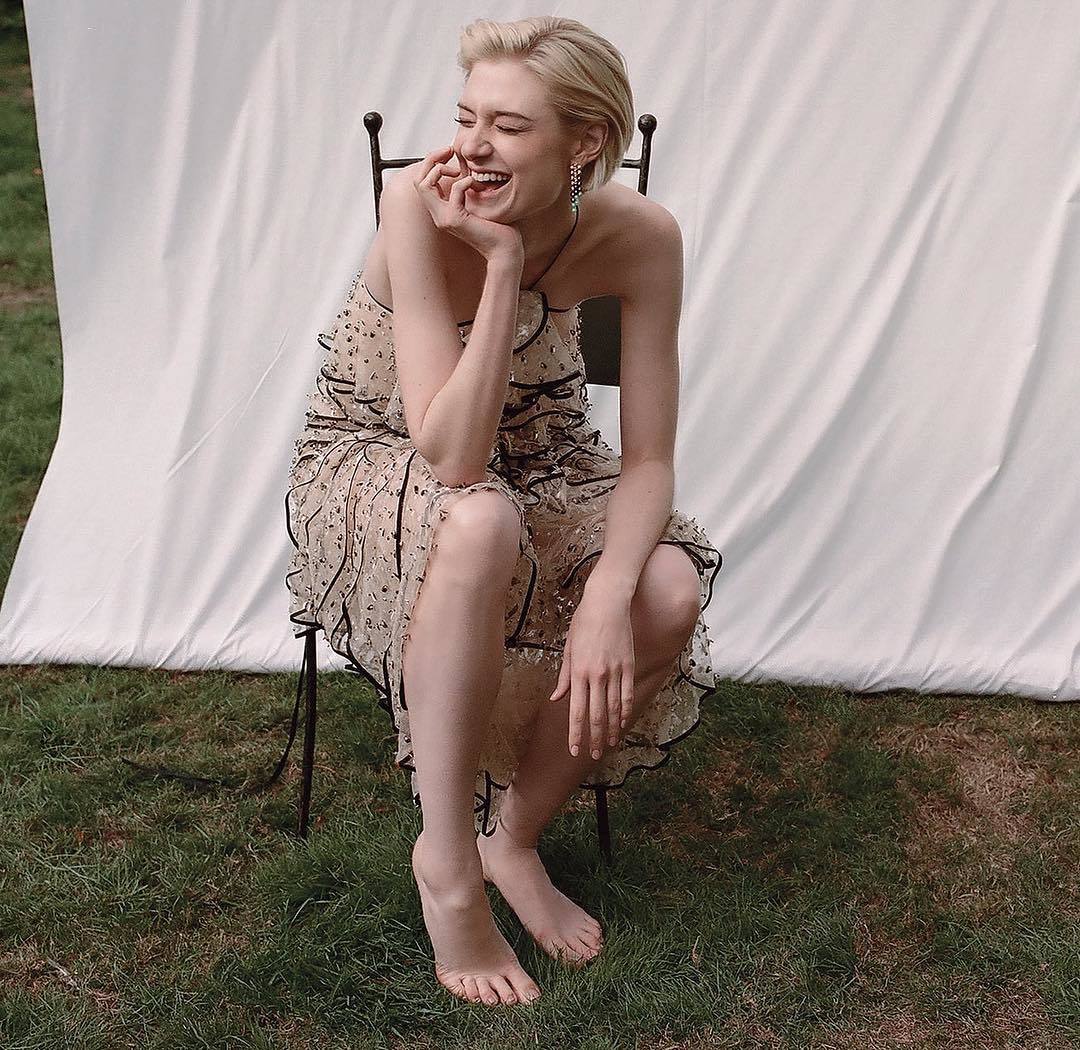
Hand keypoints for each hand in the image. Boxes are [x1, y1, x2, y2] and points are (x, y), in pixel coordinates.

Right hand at [412, 145, 523, 263]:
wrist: (504, 249)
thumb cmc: (496, 227)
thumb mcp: (477, 201)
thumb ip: (466, 187)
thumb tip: (464, 166)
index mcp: (442, 210)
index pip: (423, 182)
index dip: (432, 163)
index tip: (449, 154)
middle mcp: (439, 215)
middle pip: (418, 180)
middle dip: (431, 160)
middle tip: (449, 150)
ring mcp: (444, 218)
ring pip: (424, 185)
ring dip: (439, 169)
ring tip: (459, 169)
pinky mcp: (455, 219)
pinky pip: (454, 190)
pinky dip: (464, 181)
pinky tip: (474, 183)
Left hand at [548, 590, 634, 759]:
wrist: (607, 602)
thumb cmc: (584, 622)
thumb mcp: (569, 648)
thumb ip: (565, 676)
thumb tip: (558, 698)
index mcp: (578, 672)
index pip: (576, 711)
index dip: (576, 733)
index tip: (575, 749)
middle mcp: (596, 675)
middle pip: (596, 715)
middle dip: (594, 737)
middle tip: (594, 755)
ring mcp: (614, 671)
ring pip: (613, 708)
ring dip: (611, 729)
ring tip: (609, 744)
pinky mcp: (628, 665)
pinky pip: (627, 693)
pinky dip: (625, 710)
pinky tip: (623, 722)